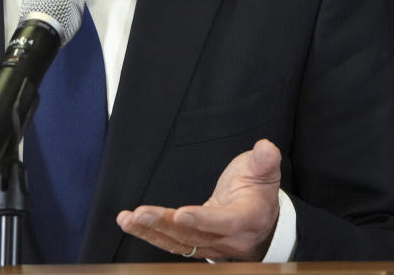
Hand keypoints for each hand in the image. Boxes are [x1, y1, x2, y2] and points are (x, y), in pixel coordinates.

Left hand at [116, 138, 281, 260]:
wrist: (260, 217)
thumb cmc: (258, 189)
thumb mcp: (265, 170)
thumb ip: (265, 160)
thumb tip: (265, 147)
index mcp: (249, 218)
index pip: (225, 222)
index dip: (203, 220)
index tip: (180, 213)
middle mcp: (231, 239)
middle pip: (195, 236)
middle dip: (165, 225)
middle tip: (140, 213)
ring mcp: (213, 246)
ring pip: (180, 243)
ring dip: (151, 232)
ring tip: (127, 219)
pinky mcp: (198, 246)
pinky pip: (173, 244)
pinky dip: (151, 235)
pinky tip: (131, 224)